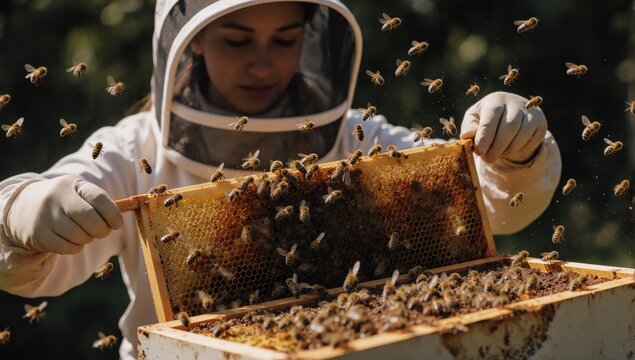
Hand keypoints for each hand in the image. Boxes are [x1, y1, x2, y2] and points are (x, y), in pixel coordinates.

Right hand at [6, 175, 122, 253]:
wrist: (22, 206)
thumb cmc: (63, 202)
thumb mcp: (78, 193)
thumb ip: (99, 203)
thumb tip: (119, 219)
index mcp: (73, 185)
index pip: (99, 198)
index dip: (113, 214)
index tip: (117, 224)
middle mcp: (58, 197)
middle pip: (90, 219)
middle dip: (102, 230)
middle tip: (102, 232)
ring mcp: (45, 215)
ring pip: (79, 235)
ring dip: (88, 239)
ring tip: (84, 234)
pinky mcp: (38, 234)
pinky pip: (67, 247)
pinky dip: (76, 248)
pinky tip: (73, 241)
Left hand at [460, 91, 546, 162]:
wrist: (512, 114)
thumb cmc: (488, 118)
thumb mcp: (475, 119)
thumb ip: (469, 126)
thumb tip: (466, 135)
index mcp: (495, 100)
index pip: (490, 118)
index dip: (484, 137)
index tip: (479, 152)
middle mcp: (513, 102)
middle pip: (507, 127)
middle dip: (496, 147)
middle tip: (487, 159)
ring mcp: (528, 111)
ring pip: (520, 134)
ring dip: (506, 149)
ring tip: (496, 155)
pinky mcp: (538, 121)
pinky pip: (529, 138)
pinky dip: (517, 148)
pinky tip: (508, 150)